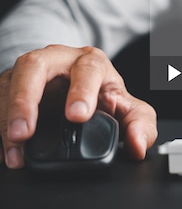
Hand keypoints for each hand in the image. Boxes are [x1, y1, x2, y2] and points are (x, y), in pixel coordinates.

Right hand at [0, 44, 157, 168]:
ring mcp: (30, 71)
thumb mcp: (129, 110)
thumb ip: (141, 125)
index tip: (77, 116)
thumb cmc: (103, 96)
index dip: (82, 90)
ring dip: (7, 117)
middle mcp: (58, 59)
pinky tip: (4, 148)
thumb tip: (139, 144)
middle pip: (36, 66)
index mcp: (92, 61)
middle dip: (27, 99)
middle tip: (26, 132)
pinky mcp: (9, 84)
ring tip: (15, 149)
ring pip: (9, 82)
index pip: (88, 68)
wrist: (79, 89)